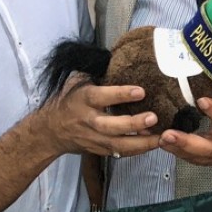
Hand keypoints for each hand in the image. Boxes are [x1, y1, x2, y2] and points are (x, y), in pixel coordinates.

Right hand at [40, 79, 158, 158]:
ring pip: (118, 144)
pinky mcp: (99, 150)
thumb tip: (122, 58)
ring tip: (161, 137)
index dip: (121, 94)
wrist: (51, 129)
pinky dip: (138, 150)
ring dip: (141, 142)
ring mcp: (94, 138)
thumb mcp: (79, 82)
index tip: (141, 91)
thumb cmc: (70, 100)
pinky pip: (120, 153)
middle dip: (133, 124)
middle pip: (111, 126)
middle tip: (153, 117)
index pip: (102, 97)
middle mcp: (88, 120)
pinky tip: (154, 144)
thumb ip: (99, 75)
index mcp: (84, 99)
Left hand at [159, 98, 211, 176]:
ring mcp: (211, 157)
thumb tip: (211, 78)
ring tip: (158, 137)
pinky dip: (172, 149)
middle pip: (203, 147)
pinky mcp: (202, 161)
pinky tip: (159, 141)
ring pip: (191, 155)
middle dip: (184, 142)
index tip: (202, 100)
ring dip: (173, 147)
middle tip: (167, 134)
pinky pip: (186, 157)